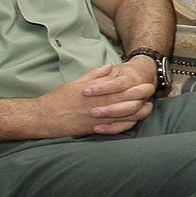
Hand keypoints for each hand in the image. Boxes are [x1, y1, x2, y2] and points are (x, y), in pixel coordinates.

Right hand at [25, 61, 156, 138]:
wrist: (43, 118)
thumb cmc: (58, 99)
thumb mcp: (76, 83)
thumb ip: (94, 75)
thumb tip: (109, 67)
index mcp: (95, 93)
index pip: (121, 88)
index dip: (136, 85)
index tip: (146, 82)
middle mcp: (99, 105)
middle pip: (126, 100)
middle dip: (141, 95)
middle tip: (152, 90)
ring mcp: (98, 118)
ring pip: (123, 115)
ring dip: (138, 111)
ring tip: (148, 107)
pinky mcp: (94, 129)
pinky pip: (115, 128)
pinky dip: (126, 124)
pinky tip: (133, 121)